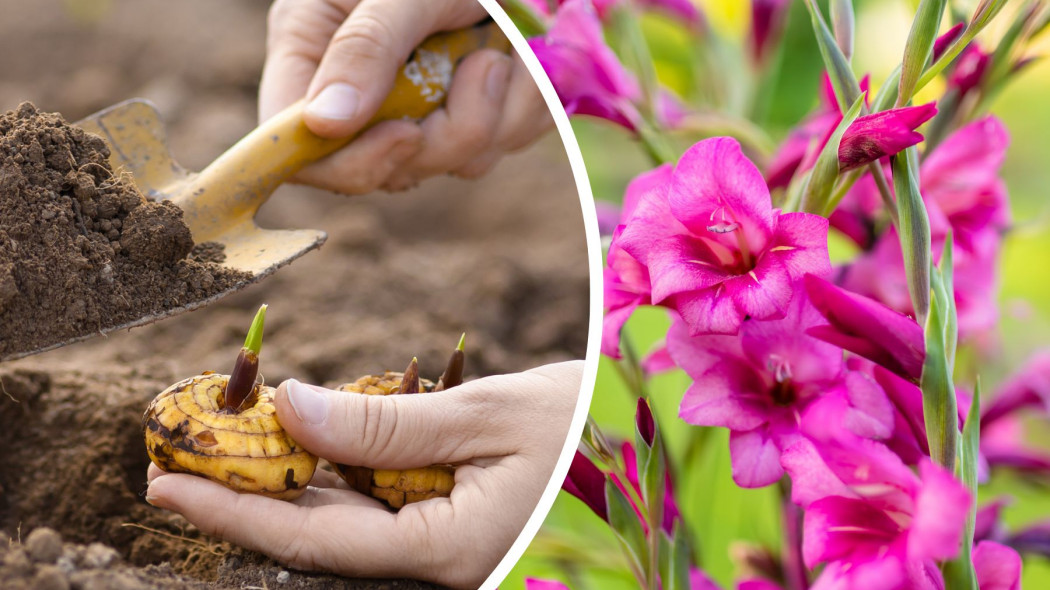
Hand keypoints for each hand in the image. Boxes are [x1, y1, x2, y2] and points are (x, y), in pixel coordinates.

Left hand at [145, 361, 582, 588]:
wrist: (633, 431)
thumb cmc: (582, 427)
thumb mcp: (486, 418)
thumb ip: (385, 425)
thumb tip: (292, 408)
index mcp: (444, 551)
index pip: (315, 540)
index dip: (235, 512)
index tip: (165, 486)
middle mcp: (431, 559)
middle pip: (315, 535)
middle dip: (243, 496)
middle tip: (174, 457)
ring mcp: (435, 541)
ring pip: (338, 517)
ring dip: (281, 478)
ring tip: (223, 437)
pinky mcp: (439, 517)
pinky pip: (369, 499)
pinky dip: (329, 466)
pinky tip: (300, 435)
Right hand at [260, 0, 552, 194]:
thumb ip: (365, 48)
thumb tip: (324, 123)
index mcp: (313, 50)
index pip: (297, 145)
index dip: (347, 162)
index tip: (407, 133)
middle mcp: (360, 91)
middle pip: (384, 169)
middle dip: (445, 135)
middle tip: (485, 64)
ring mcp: (418, 109)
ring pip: (451, 164)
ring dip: (496, 114)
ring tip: (501, 49)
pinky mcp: (469, 115)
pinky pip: (497, 145)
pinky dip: (520, 106)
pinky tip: (519, 58)